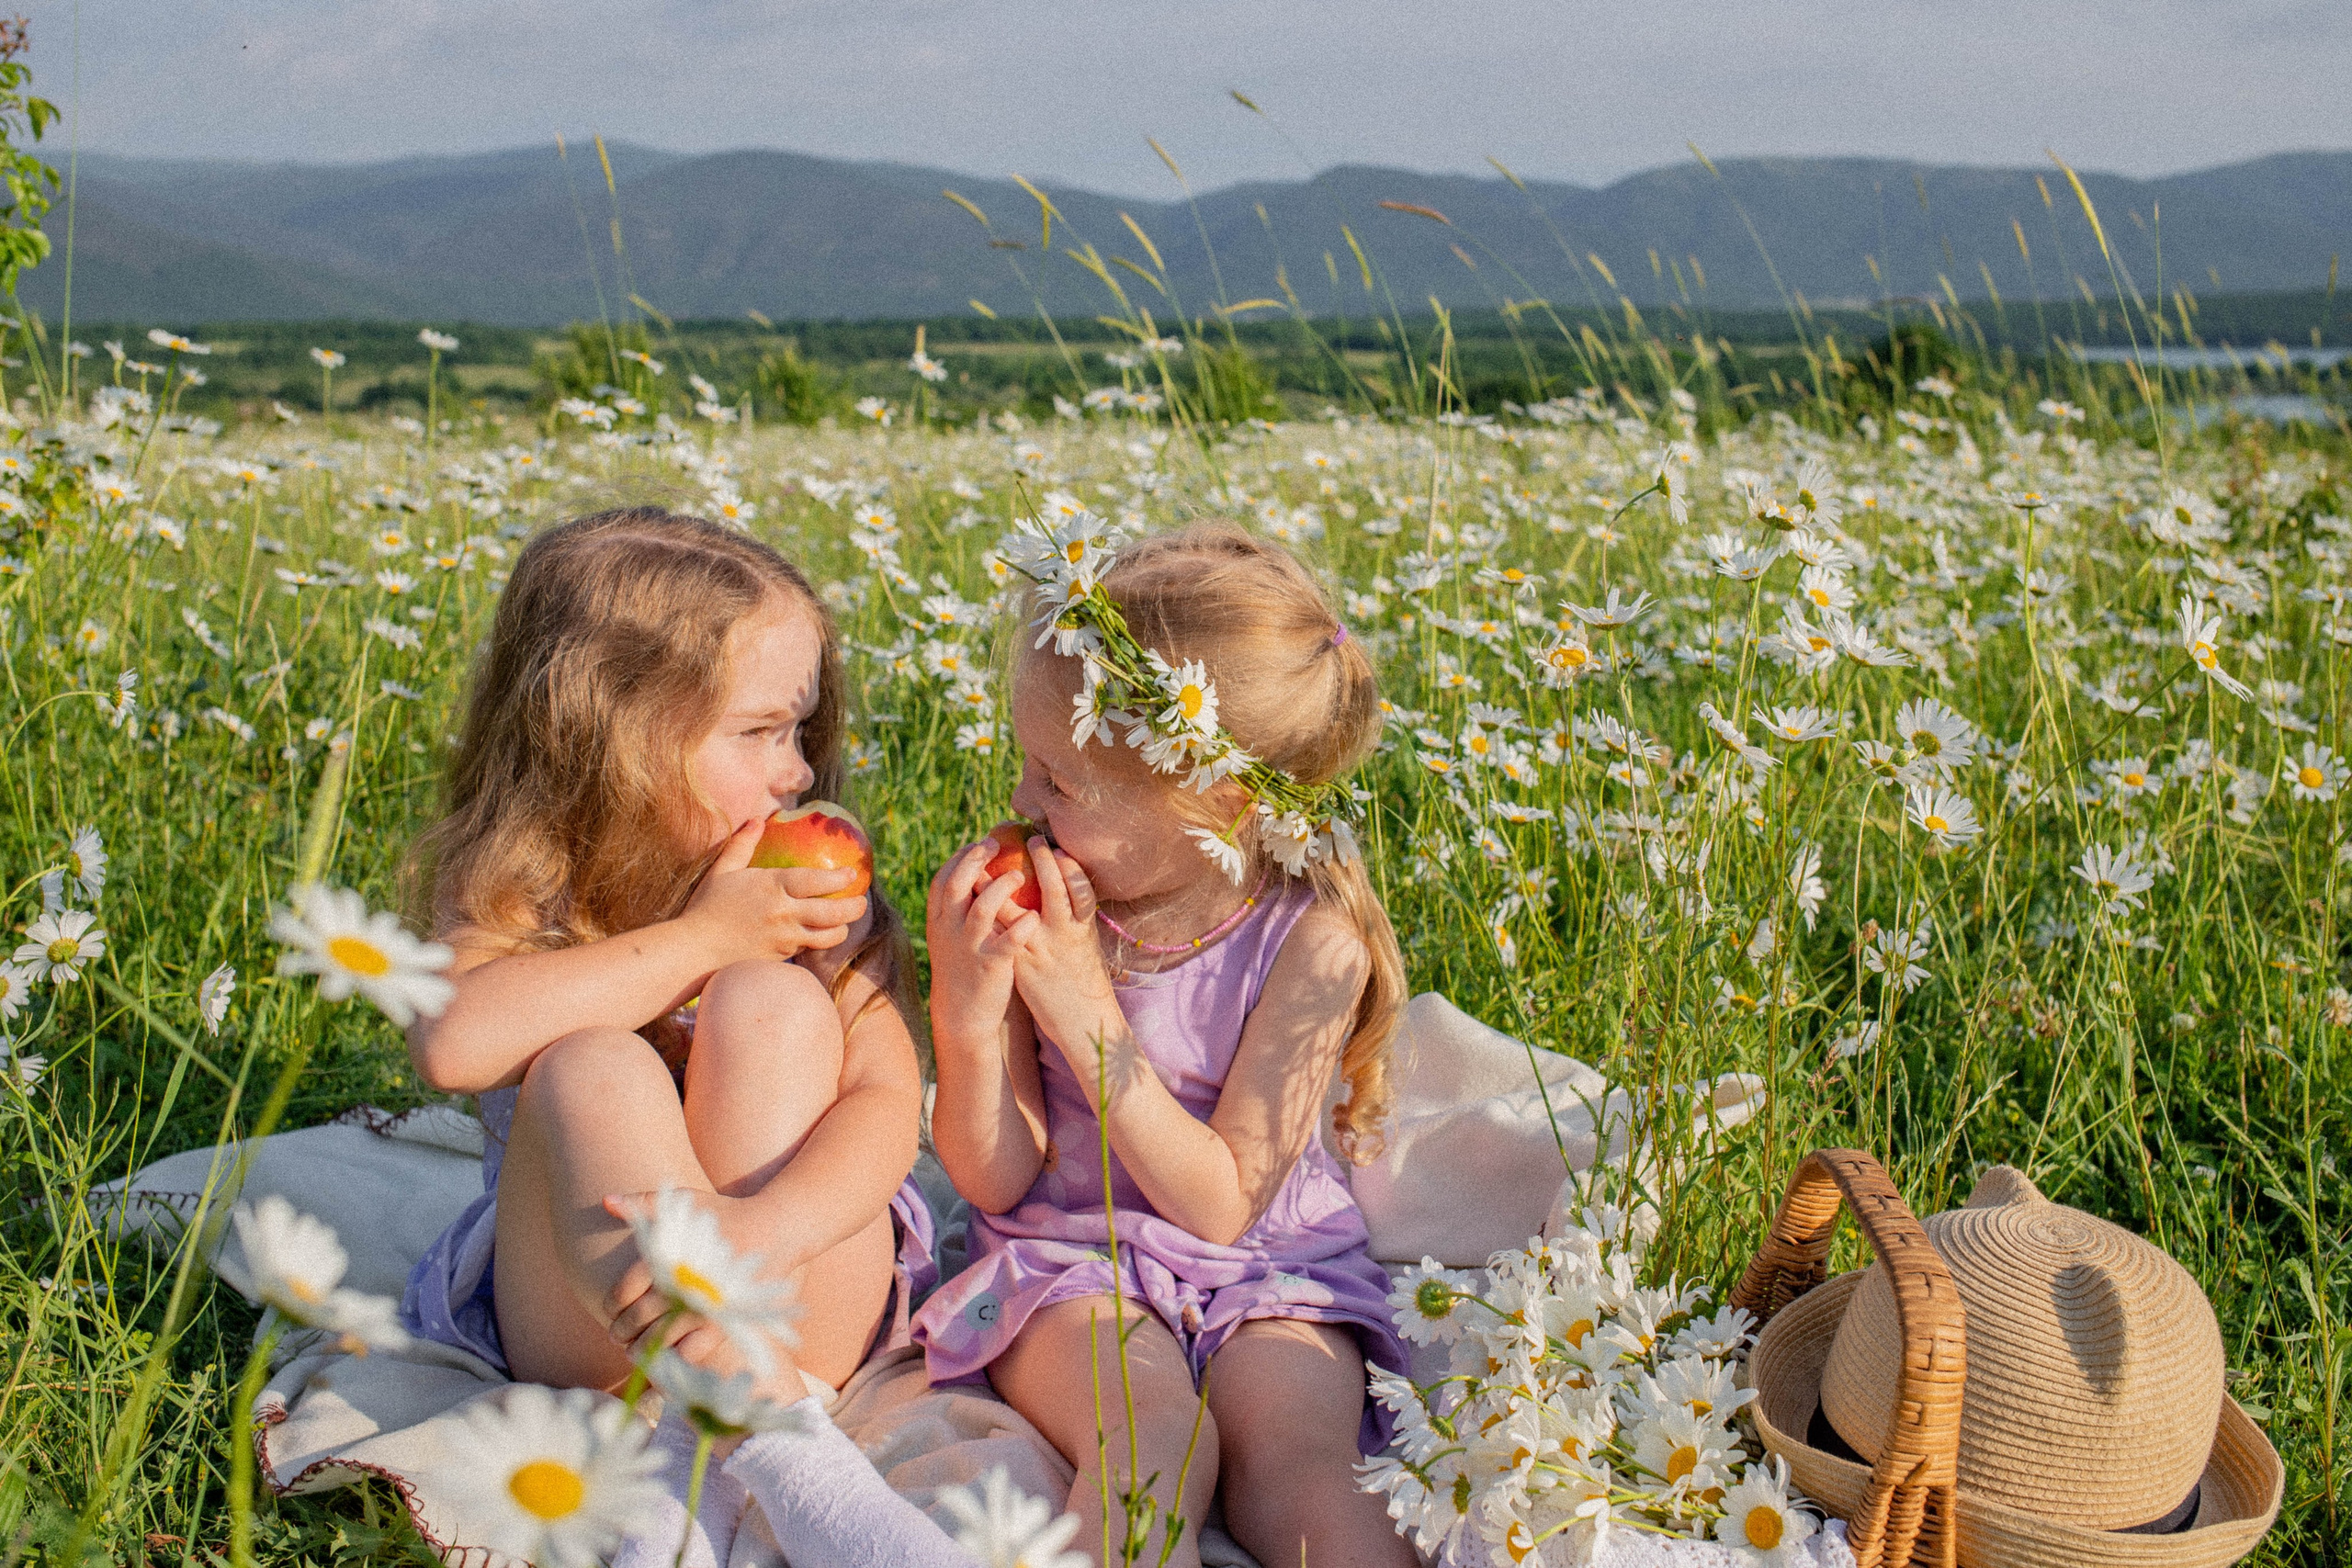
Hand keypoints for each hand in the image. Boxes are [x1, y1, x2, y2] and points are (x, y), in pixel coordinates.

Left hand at [599, 1190, 807, 1363]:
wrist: (777, 1228)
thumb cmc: (726, 1214)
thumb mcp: (687, 1202)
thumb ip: (645, 1203)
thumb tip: (606, 1201)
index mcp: (669, 1255)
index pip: (624, 1290)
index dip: (611, 1305)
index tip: (610, 1310)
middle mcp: (684, 1283)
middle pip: (637, 1319)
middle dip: (621, 1331)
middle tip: (617, 1335)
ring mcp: (704, 1306)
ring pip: (659, 1342)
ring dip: (641, 1351)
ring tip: (636, 1350)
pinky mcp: (725, 1323)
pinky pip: (691, 1353)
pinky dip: (674, 1359)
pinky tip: (668, 1354)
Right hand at [684, 818, 868, 963]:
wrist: (694, 949)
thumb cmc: (706, 907)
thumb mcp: (722, 870)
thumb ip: (742, 844)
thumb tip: (757, 820)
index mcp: (772, 887)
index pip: (817, 882)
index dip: (839, 879)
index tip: (853, 874)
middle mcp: (783, 913)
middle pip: (832, 913)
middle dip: (853, 908)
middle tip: (861, 903)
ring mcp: (783, 938)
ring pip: (826, 937)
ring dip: (840, 930)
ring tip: (845, 923)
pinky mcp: (779, 957)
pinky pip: (807, 949)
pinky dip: (817, 943)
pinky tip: (819, 937)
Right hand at [925, 839, 1031, 1050]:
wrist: (963, 1014)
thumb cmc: (964, 966)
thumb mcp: (952, 935)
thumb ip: (961, 908)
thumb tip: (977, 872)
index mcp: (939, 922)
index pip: (942, 880)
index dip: (960, 858)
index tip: (979, 844)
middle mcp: (950, 932)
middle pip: (957, 886)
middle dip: (974, 861)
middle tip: (994, 844)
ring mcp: (970, 949)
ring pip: (981, 910)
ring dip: (1000, 888)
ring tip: (1018, 876)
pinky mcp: (992, 966)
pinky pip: (1007, 942)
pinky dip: (1020, 927)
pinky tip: (1032, 916)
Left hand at [1001, 840, 1122, 1070]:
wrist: (1084, 1022)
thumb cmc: (1085, 984)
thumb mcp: (1085, 947)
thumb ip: (1074, 922)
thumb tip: (1067, 898)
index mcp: (1084, 929)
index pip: (1081, 889)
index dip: (1070, 866)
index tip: (1058, 846)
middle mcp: (1066, 935)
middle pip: (1057, 890)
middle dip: (1045, 863)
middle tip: (1033, 840)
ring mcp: (1043, 950)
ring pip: (1020, 910)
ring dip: (1002, 885)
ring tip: (991, 862)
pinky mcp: (1023, 965)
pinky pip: (1003, 934)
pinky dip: (991, 915)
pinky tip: (977, 900)